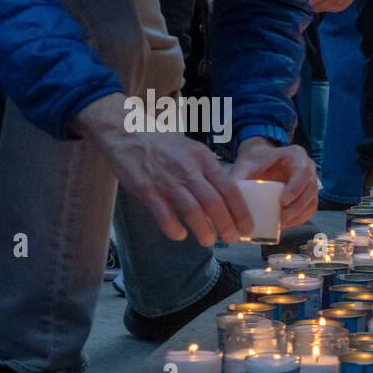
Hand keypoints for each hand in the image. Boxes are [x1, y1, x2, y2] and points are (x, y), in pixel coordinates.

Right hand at [74, 92, 252, 245]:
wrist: (126, 131)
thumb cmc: (163, 143)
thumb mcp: (192, 150)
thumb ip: (208, 171)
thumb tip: (225, 196)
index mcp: (203, 159)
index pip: (230, 188)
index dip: (241, 211)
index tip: (247, 227)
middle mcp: (188, 169)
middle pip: (214, 202)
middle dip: (226, 225)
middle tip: (232, 239)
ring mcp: (167, 180)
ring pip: (192, 210)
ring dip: (203, 230)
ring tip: (208, 241)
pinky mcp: (146, 189)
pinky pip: (164, 214)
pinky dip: (173, 228)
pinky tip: (179, 235)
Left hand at [232, 138, 319, 229]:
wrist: (261, 160)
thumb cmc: (255, 160)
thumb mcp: (246, 164)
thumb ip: (239, 177)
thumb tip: (226, 201)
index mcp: (296, 156)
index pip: (303, 172)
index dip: (296, 188)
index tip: (282, 202)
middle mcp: (309, 168)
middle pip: (310, 190)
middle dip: (297, 208)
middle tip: (281, 219)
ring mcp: (311, 183)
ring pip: (312, 202)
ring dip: (299, 216)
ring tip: (282, 225)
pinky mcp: (308, 195)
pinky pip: (310, 209)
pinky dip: (300, 219)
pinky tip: (286, 225)